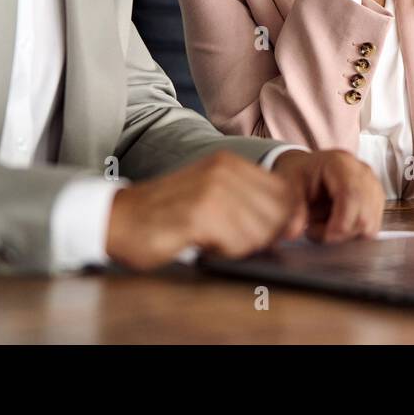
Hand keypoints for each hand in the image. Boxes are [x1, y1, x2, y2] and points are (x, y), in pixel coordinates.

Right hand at [105, 151, 306, 269]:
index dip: (281, 220)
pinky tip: (204, 245)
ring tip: (214, 240)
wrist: (118, 219)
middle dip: (263, 236)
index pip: (285, 193)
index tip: (262, 233)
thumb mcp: (212, 194)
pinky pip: (237, 243)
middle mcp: (225, 170)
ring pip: (260, 231)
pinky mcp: (200, 214)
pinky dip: (225, 252)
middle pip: (278, 213)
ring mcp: (213, 190)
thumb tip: (295, 226)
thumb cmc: (168, 213)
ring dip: (242, 246)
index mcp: (231, 162)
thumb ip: (250, 203)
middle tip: (232, 239)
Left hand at [270, 149, 384, 242]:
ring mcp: (372, 184)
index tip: (324, 237)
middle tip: (316, 231)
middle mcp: (361, 170)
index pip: (352, 196)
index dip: (340, 223)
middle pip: (364, 214)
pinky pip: (372, 226)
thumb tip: (294, 231)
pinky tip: (337, 224)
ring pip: (370, 223)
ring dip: (347, 234)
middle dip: (341, 232)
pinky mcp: (376, 198)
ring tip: (325, 226)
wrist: (305, 170)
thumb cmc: (298, 176)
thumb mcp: (287, 187)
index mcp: (339, 162)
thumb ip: (291, 209)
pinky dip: (354, 233)